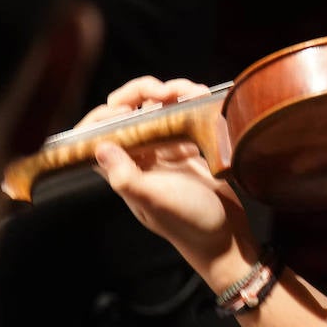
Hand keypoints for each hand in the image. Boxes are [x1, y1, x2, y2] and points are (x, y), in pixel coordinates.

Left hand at [84, 76, 254, 270]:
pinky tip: (203, 102)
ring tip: (190, 91)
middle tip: (164, 91)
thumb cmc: (189, 223)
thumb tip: (100, 147)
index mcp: (123, 169)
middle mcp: (141, 156)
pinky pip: (185, 115)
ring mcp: (165, 150)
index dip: (107, 113)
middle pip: (128, 111)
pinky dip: (192, 102)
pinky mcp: (190, 147)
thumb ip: (125, 177)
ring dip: (171, 92)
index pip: (100, 132)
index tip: (128, 107)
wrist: (226, 235)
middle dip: (143, 92)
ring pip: (158, 108)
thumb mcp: (155, 201)